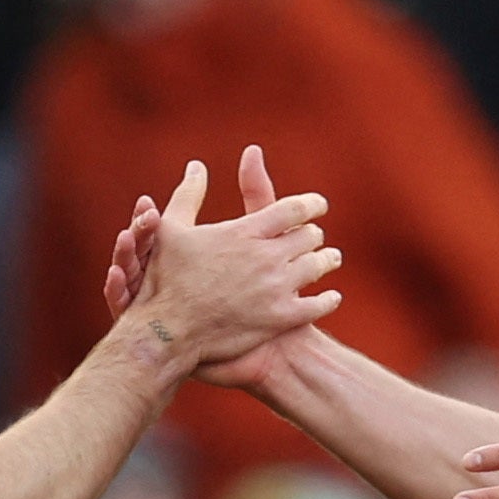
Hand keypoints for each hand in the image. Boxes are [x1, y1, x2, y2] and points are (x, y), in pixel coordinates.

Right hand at [119, 146, 342, 372]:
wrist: (169, 331)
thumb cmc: (166, 279)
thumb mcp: (171, 228)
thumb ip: (189, 194)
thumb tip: (197, 166)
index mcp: (245, 231)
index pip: (294, 209)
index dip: (312, 204)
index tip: (319, 205)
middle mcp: (266, 256)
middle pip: (310, 236)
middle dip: (314, 234)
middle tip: (316, 236)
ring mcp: (276, 288)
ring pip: (318, 266)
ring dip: (327, 260)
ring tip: (330, 259)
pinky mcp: (280, 318)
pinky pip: (318, 305)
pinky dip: (329, 299)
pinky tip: (332, 296)